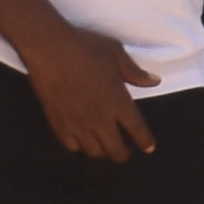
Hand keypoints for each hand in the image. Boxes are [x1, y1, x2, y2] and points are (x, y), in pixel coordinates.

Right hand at [23, 13, 158, 159]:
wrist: (49, 50)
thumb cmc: (86, 48)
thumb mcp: (116, 55)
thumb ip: (135, 72)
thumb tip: (154, 81)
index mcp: (118, 102)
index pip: (137, 129)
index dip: (145, 141)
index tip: (149, 148)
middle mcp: (100, 119)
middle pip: (115, 150)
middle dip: (123, 154)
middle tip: (125, 151)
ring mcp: (77, 124)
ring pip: (93, 152)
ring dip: (102, 152)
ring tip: (105, 146)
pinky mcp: (58, 124)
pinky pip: (71, 146)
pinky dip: (79, 147)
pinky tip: (81, 140)